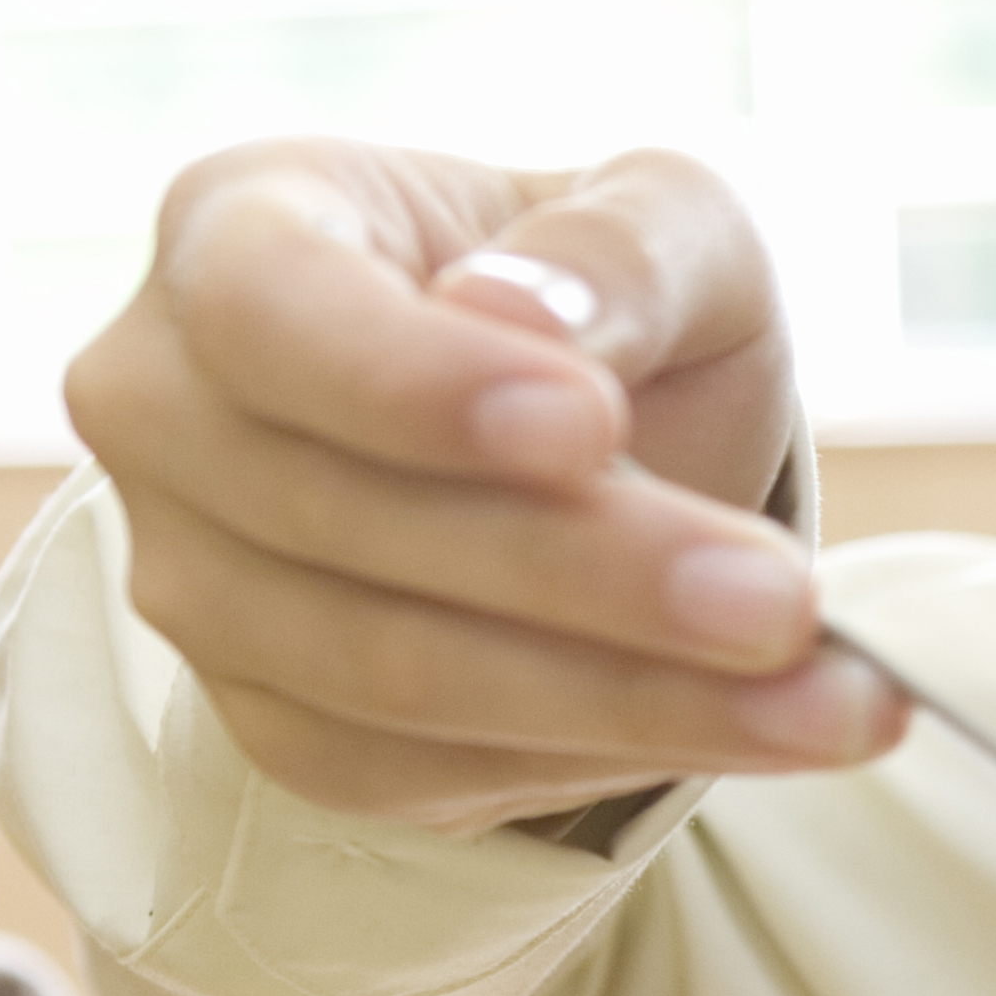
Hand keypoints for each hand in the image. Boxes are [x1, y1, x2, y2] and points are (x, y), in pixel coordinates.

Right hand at [58, 138, 898, 832]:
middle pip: (351, 520)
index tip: (588, 427)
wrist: (582, 436)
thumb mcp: (664, 222)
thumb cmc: (605, 302)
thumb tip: (520, 323)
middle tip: (784, 604)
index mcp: (237, 229)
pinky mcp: (267, 717)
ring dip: (627, 697)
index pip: (274, 311)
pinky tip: (753, 732)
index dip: (418, 385)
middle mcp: (167, 408)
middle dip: (590, 573)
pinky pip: (413, 773)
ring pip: (391, 675)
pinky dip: (596, 760)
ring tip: (827, 698)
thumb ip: (616, 250)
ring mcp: (194, 578)